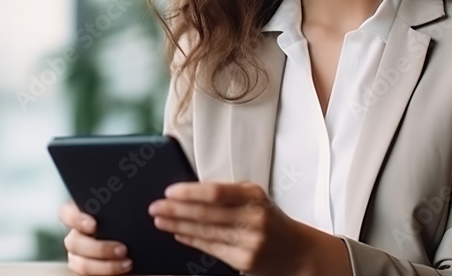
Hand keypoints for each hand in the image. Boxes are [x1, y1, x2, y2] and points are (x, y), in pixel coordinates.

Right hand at [58, 200, 132, 274]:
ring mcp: (79, 255)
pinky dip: (105, 273)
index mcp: (82, 215)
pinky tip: (124, 268)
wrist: (143, 248)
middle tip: (123, 249)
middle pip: (73, 242)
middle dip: (99, 248)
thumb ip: (122, 207)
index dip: (76, 219)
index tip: (94, 225)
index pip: (66, 213)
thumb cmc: (135, 225)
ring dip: (104, 265)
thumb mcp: (129, 213)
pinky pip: (87, 274)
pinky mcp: (88, 269)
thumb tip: (131, 200)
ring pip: (79, 262)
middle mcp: (77, 235)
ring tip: (128, 263)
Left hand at [147, 181, 318, 275]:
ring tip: (160, 220)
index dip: (190, 192)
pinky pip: (210, 249)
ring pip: (205, 233)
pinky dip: (191, 240)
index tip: (170, 192)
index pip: (216, 192)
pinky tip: (178, 234)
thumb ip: (228, 192)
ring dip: (178, 226)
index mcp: (254, 196)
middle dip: (176, 210)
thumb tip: (189, 190)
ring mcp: (249, 242)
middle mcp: (254, 219)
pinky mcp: (244, 261)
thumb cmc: (269, 219)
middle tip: (155, 206)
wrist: (296, 251)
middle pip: (206, 214)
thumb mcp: (255, 197)